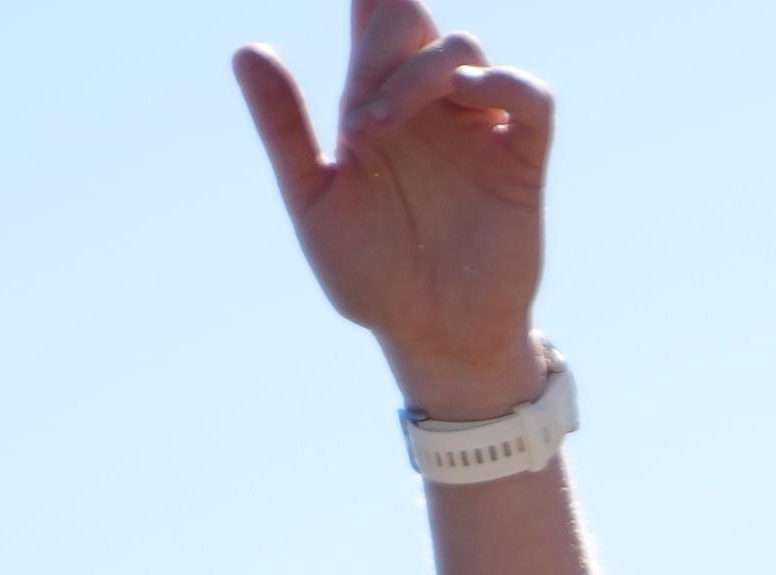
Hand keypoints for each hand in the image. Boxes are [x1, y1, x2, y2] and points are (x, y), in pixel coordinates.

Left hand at [236, 7, 551, 420]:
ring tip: (380, 127)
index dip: (362, 9)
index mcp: (373, 104)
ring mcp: (475, 128)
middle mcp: (425, 106)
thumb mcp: (315, 204)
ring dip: (420, 74)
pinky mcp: (519, 159)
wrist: (433, 341)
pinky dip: (506, 81)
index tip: (344, 80)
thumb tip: (245, 48)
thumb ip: (284, 129)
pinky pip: (530, 95)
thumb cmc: (373, 279)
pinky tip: (470, 94)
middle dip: (383, 47)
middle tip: (360, 119)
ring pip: (462, 49)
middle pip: (412, 19)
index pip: (371, 16)